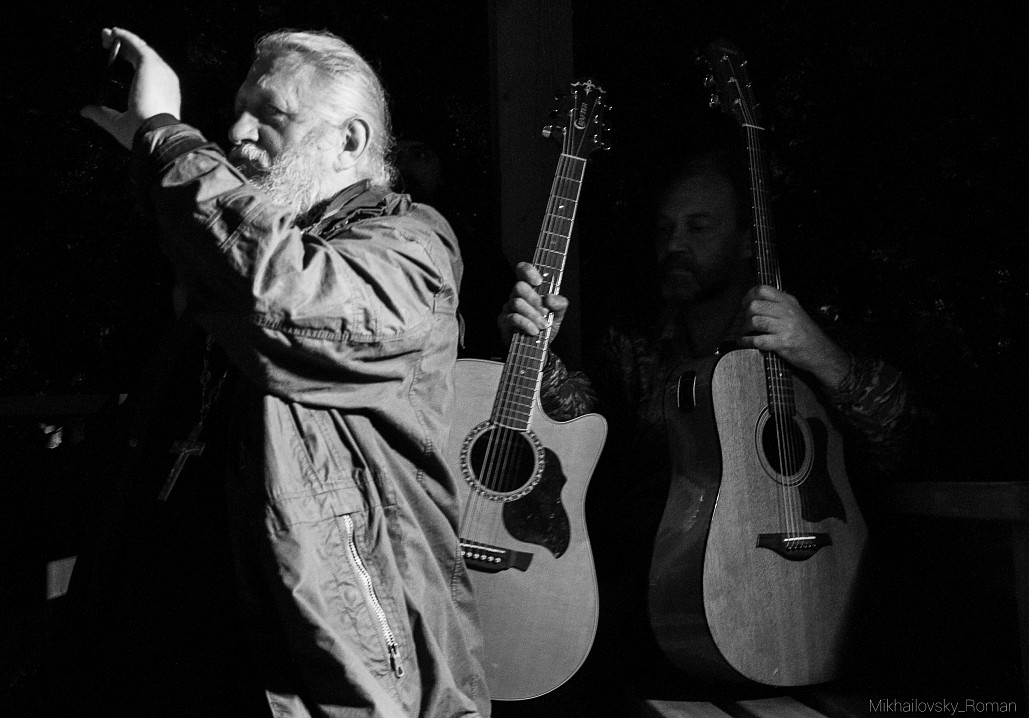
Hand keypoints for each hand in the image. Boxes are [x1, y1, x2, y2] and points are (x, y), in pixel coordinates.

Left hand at [79, 27, 181, 149]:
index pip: (145, 74)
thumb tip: (85, 111)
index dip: (129, 63)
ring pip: (140, 48)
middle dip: (124, 48)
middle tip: (106, 41)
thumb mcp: (117, 123)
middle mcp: (163, 81)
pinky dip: (125, 36)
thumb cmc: (141, 134)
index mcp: (161, 96)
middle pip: (143, 58)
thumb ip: (102, 114)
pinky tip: (113, 32)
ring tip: (106, 34)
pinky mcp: (150, 63)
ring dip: (123, 39)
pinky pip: (136, 44)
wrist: (154, 133)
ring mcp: (159, 71)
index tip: (114, 58)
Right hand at [497, 261, 567, 347]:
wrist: (538, 347)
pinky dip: (526, 324)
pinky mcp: (503, 321)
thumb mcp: (559, 314)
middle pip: (519, 286)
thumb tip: (549, 298)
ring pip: (516, 303)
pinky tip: (534, 331)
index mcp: (529, 288)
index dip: (528, 271)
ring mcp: (508, 308)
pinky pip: (513, 318)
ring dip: (533, 315)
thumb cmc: (546, 326)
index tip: (539, 282)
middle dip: (534, 299)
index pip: (522, 270)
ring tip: (542, 325)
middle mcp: (517, 295)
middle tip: (544, 312)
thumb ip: (560, 303)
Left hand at [737, 285, 850, 388]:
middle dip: (744, 315)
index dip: (749, 296)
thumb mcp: (795, 311)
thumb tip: (754, 301)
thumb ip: (778, 305)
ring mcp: (785, 327)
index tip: (744, 304)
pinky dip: (747, 341)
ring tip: (743, 333)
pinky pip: (758, 340)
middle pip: (755, 306)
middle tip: (743, 322)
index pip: (763, 290)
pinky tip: (744, 342)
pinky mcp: (783, 343)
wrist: (821, 352)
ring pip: (755, 321)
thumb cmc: (805, 333)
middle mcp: (787, 311)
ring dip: (744, 329)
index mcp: (788, 301)